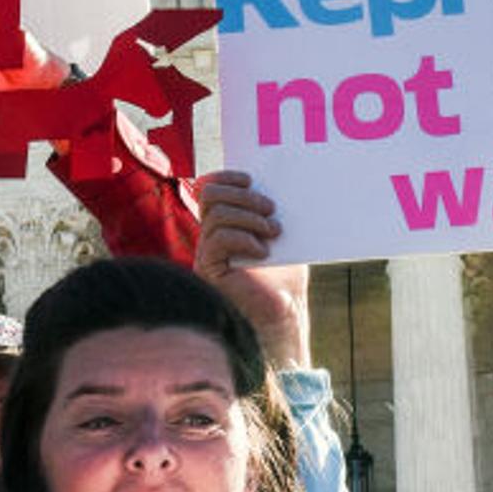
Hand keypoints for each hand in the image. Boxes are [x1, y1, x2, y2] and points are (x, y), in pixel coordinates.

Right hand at [194, 172, 310, 370]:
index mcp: (225, 224)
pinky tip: (263, 252)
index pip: (210, 188)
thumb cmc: (285, 278)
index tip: (252, 180)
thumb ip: (270, 211)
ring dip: (249, 217)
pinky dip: (243, 238)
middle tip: (271, 209)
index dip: (227, 177)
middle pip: (209, 194)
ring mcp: (207, 253)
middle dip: (242, 196)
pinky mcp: (208, 270)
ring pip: (216, 214)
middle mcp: (211, 236)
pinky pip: (217, 238)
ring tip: (274, 232)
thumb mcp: (282, 236)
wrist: (284, 315)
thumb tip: (279, 181)